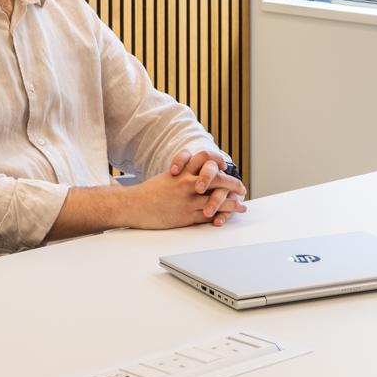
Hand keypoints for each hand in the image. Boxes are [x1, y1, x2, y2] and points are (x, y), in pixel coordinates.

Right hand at [123, 150, 247, 229]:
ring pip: (217, 199)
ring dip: (232, 203)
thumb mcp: (167, 178)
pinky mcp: (186, 216)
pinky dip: (220, 217)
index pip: (206, 159)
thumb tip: (195, 177)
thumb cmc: (148, 193)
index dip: (219, 160)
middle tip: (241, 188)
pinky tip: (226, 218)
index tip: (226, 166)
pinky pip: (208, 216)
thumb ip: (182, 175)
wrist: (134, 205)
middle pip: (217, 179)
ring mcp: (188, 200)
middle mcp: (187, 183)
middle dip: (232, 183)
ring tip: (242, 206)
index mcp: (182, 171)